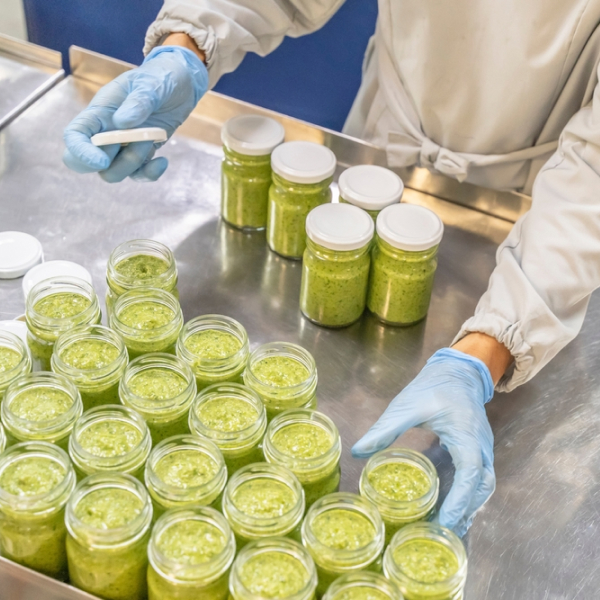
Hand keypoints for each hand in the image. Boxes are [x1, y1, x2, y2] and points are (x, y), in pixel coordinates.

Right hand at [63, 45, 207, 181]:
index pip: (74, 136)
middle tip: (132, 148)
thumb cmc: (160, 77)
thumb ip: (138, 102)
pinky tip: (163, 160)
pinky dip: (149, 174)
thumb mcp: (151, 84)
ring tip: (152, 137)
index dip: (80, 153)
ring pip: (113, 173)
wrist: (181, 83)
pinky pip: (138, 175)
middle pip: (86, 164)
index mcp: (99, 112)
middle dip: (106, 166)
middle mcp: (106, 132)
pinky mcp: (142, 155)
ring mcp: (123, 146)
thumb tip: (121, 122)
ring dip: (134, 163)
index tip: (101, 162)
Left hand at [352, 348, 495, 536]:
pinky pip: (479, 478)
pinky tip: (453, 509)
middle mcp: (481, 445)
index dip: (460, 500)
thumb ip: (385, 429)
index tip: (445, 521)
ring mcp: (483, 448)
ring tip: (447, 528)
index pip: (471, 473)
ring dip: (469, 506)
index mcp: (466, 434)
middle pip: (483, 486)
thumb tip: (357, 451)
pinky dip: (469, 496)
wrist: (458, 371)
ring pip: (484, 484)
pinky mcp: (478, 449)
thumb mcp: (406, 405)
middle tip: (443, 533)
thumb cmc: (434, 386)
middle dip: (466, 510)